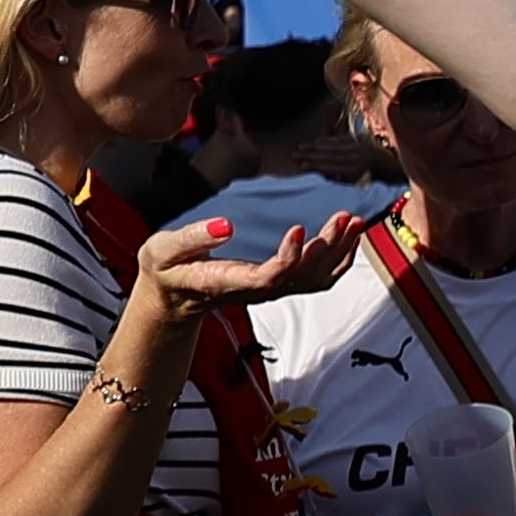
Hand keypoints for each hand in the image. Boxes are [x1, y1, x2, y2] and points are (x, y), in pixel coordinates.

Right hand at [136, 210, 364, 313]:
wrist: (173, 298)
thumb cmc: (165, 270)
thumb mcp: (162, 251)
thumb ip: (191, 238)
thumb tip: (225, 225)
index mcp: (227, 281)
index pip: (268, 277)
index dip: (289, 258)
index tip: (299, 228)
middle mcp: (255, 290)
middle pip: (302, 276)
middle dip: (327, 248)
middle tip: (343, 218)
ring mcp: (270, 290)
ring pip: (315, 280)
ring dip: (339, 252)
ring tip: (353, 222)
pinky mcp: (278, 284)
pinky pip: (317, 279)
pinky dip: (337, 259)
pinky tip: (347, 237)